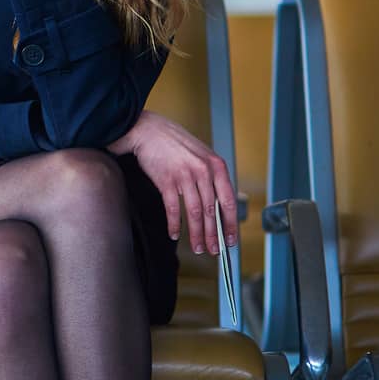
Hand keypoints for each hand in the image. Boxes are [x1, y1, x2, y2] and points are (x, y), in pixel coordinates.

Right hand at [108, 110, 237, 255]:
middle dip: (214, 235)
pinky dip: (175, 224)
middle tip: (214, 250)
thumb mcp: (200, 154)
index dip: (230, 224)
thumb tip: (217, 205)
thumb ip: (211, 176)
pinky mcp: (166, 180)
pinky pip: (173, 209)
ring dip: (197, 235)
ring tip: (197, 247)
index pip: (228, 201)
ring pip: (195, 213)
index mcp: (215, 165)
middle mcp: (203, 171)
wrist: (147, 129)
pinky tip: (175, 233)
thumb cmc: (174, 142)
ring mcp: (185, 175)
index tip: (231, 239)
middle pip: (211, 211)